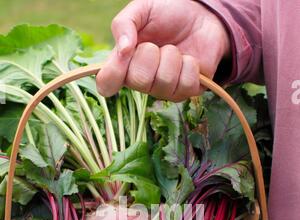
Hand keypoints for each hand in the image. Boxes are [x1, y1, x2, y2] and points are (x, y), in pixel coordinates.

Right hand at [97, 0, 229, 100]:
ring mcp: (165, 89)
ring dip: (171, 57)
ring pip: (163, 81)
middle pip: (137, 81)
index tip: (123, 55)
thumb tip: (122, 49)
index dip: (111, 75)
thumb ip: (125, 24)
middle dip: (149, 54)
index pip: (106, 84)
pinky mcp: (187, 91)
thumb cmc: (168, 13)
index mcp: (124, 64)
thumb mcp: (142, 9)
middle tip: (155, 45)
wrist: (202, 14)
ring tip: (174, 49)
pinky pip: (185, 84)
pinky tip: (188, 59)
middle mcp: (143, 82)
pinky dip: (189, 64)